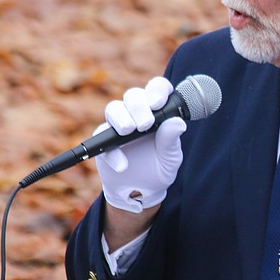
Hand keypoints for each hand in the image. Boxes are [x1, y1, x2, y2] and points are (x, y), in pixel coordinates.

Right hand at [95, 77, 186, 213]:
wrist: (142, 190)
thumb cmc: (159, 167)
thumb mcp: (171, 157)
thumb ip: (171, 141)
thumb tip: (178, 124)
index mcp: (158, 111)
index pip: (157, 89)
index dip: (157, 90)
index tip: (158, 103)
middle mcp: (137, 113)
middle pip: (133, 95)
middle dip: (138, 106)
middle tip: (145, 124)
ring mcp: (118, 125)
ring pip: (114, 108)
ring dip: (121, 118)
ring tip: (129, 131)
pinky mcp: (104, 141)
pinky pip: (102, 137)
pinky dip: (112, 152)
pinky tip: (122, 164)